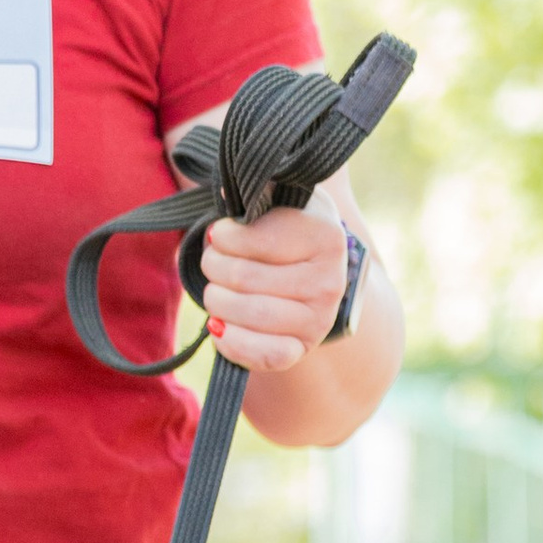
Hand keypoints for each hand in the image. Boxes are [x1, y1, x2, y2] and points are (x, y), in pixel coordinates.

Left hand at [198, 200, 348, 374]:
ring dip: (215, 300)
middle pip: (242, 278)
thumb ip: (258, 188)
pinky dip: (230, 341)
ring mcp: (318, 320)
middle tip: (213, 259)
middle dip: (213, 266)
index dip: (223, 236)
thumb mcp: (282, 197)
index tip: (220, 233)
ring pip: (245, 314)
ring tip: (216, 288)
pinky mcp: (302, 349)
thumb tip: (227, 193)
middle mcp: (329, 281)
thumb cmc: (289, 228)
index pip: (252, 239)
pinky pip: (262, 355)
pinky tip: (220, 325)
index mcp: (325, 236)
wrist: (316, 271)